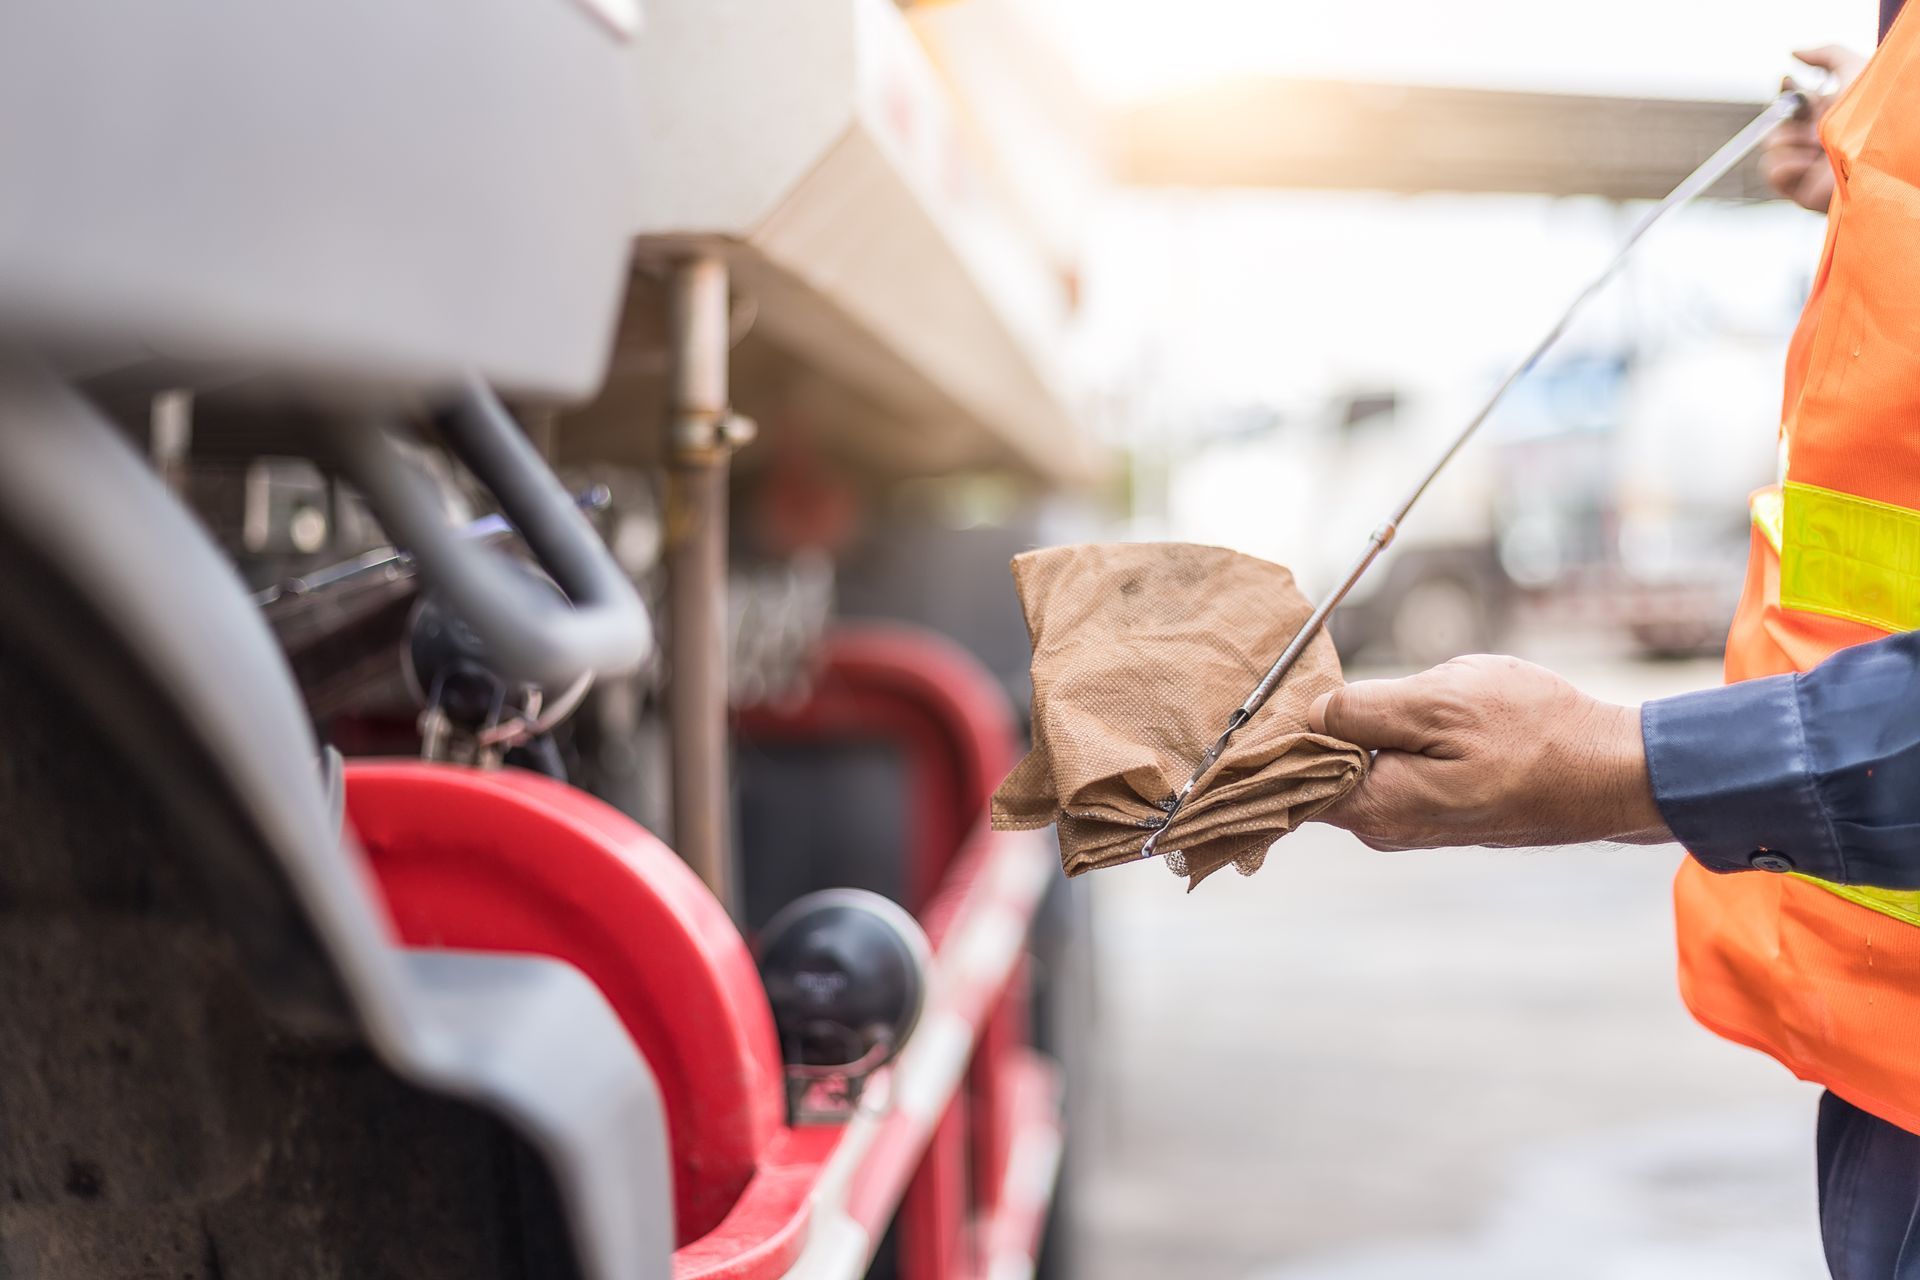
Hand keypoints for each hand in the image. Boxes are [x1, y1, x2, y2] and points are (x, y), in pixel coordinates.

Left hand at [1306, 654, 1670, 850]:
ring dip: (1363, 726)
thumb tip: (1309, 713)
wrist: (1612, 774)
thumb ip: (1364, 710)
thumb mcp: (1441, 701)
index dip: (1277, 729)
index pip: (1286, 775)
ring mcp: (1408, 823)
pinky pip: (1388, 770)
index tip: (1281, 686)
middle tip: (1343, 678)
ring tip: (1403, 695)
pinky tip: (1421, 715)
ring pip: (1355, 765)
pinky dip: (1390, 739)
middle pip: (1315, 770)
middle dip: (1321, 723)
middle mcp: (1382, 828)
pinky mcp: (1434, 811)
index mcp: (1372, 807)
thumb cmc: (1534, 733)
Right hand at [1763, 45, 1867, 212]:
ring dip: (1786, 142)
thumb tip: (1793, 53)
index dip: (1785, 92)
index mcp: (1827, 115)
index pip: (1792, 103)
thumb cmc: (1873, 108)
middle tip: (1808, 118)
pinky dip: (1786, 165)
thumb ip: (1825, 54)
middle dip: (1785, 118)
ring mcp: (1807, 166)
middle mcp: (1816, 141)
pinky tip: (1809, 162)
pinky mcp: (1801, 190)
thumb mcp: (1852, 68)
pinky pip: (1774, 173)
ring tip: (1814, 145)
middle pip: (1775, 125)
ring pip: (1771, 148)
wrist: (1876, 147)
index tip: (1787, 81)